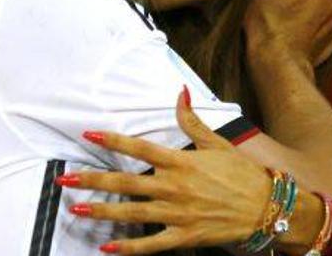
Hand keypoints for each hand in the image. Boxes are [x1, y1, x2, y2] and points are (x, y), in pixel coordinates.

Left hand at [55, 92, 275, 253]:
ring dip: (102, 211)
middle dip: (92, 180)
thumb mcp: (218, 142)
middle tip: (64, 179)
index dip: (112, 141)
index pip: (139, 148)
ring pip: (132, 213)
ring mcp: (178, 213)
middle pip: (126, 182)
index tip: (88, 135)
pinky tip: (106, 247)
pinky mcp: (184, 236)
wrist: (267, 207)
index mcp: (181, 161)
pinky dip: (128, 248)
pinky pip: (151, 244)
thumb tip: (180, 92)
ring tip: (76, 208)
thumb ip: (192, 120)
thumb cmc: (241, 173)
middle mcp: (175, 186)